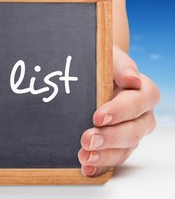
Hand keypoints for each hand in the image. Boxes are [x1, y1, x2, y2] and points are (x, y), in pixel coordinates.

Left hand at [79, 45, 159, 176]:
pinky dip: (100, 166)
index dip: (120, 111)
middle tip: (87, 139)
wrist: (90, 76)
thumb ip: (120, 65)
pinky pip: (113, 159)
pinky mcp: (116, 146)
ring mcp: (130, 133)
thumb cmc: (101, 64)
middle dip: (110, 137)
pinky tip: (86, 168)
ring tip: (83, 156)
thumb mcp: (108, 57)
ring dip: (104, 156)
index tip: (97, 116)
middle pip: (134, 131)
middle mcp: (141, 115)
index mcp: (143, 92)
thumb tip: (132, 79)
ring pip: (125, 149)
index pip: (139, 102)